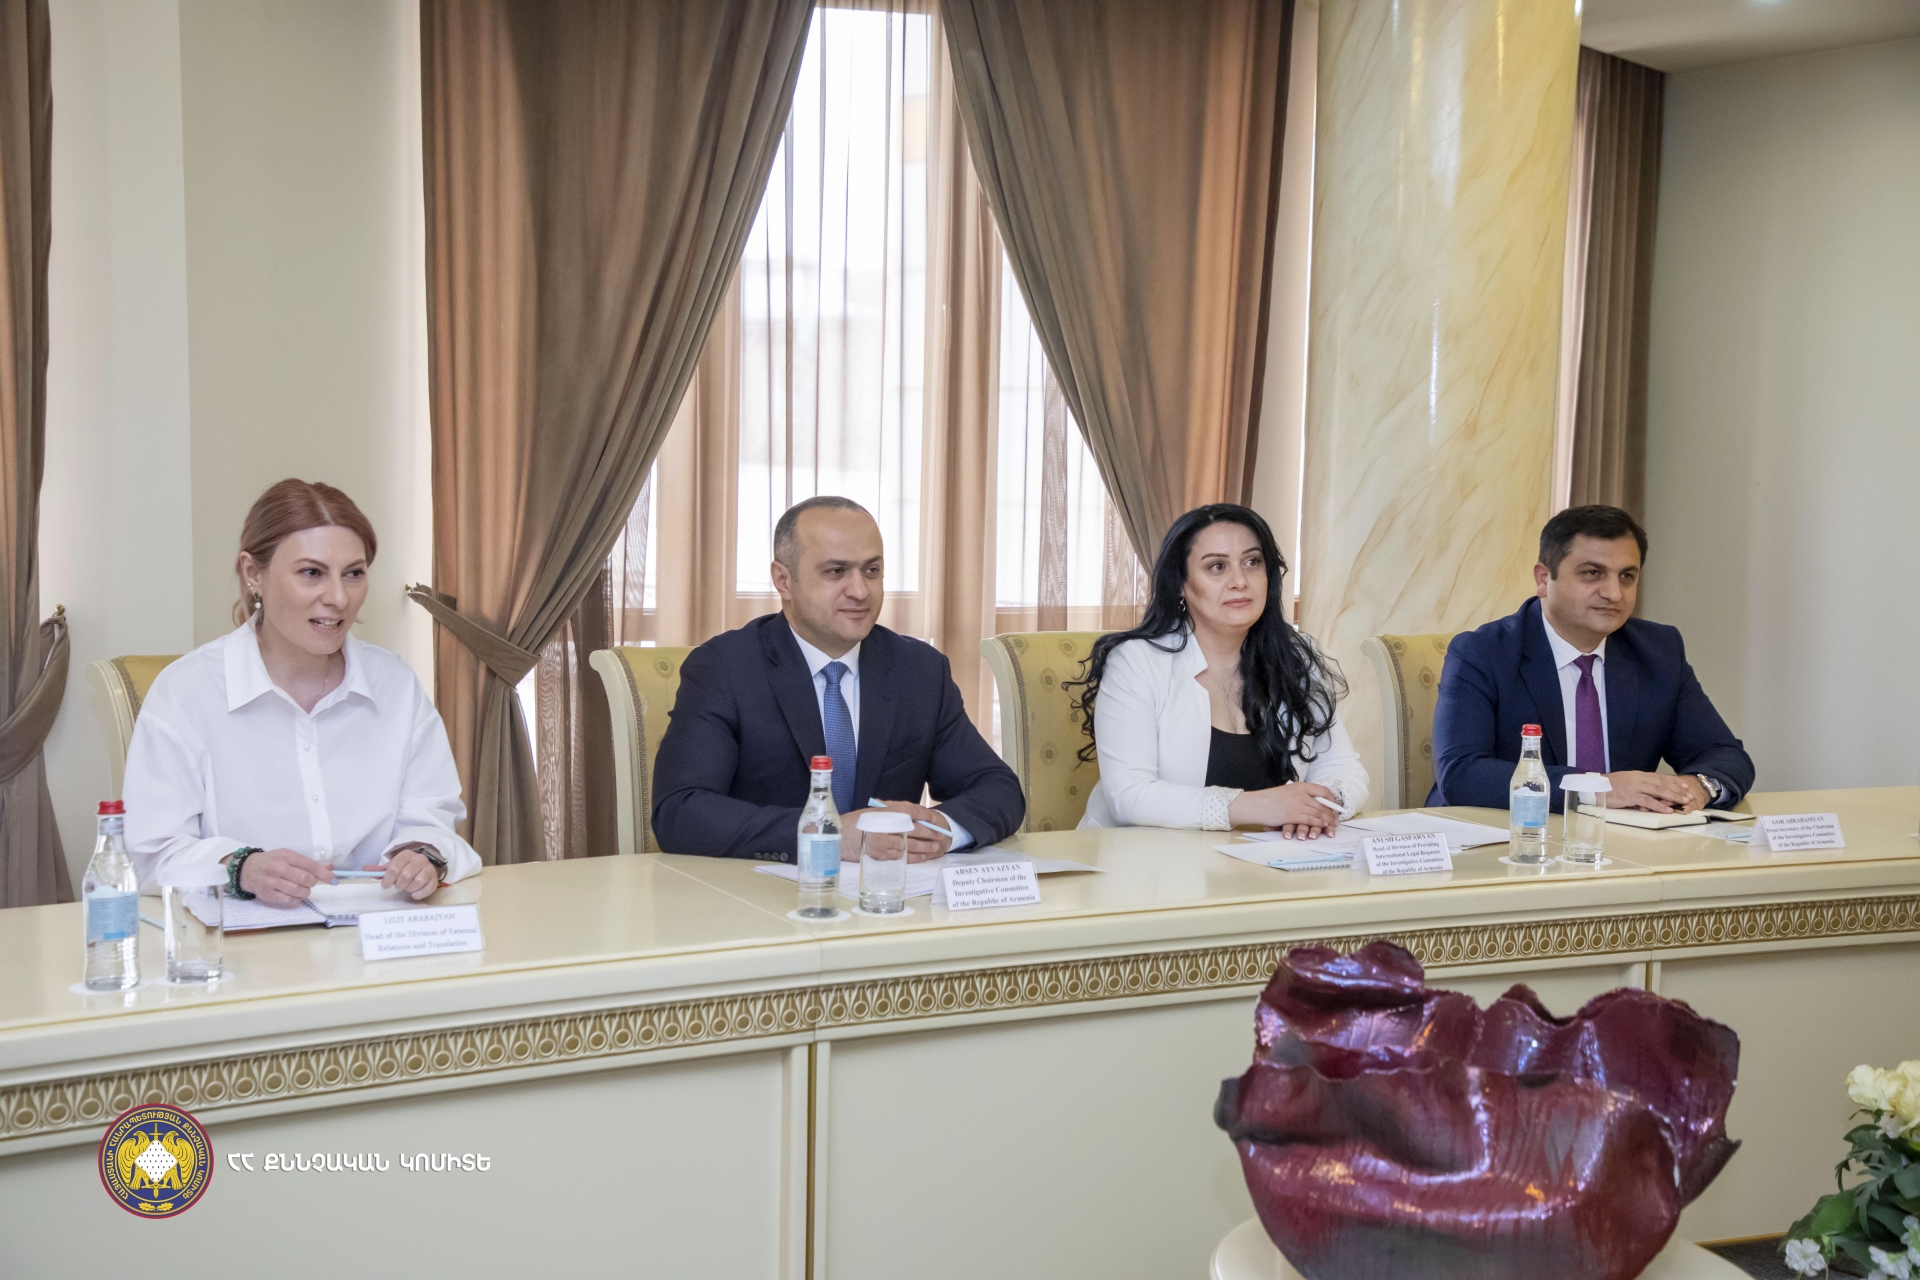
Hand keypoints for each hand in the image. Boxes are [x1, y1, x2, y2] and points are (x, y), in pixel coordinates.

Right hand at [237, 847, 333, 907]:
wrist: (246, 869)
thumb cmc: (272, 861)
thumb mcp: (288, 856)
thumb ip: (308, 863)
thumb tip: (330, 869)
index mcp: (286, 856)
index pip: (310, 865)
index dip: (324, 874)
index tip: (334, 880)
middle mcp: (278, 868)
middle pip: (305, 879)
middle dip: (312, 883)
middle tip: (309, 883)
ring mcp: (271, 882)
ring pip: (298, 891)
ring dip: (305, 892)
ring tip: (301, 889)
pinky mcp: (267, 894)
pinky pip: (288, 901)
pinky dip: (296, 900)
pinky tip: (295, 896)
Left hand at [376, 846, 441, 899]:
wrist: (425, 865)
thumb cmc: (406, 867)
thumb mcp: (393, 865)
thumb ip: (380, 869)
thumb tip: (365, 870)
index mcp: (407, 855)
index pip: (394, 868)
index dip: (388, 879)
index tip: (385, 885)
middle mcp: (419, 860)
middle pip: (405, 876)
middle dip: (399, 885)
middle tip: (398, 886)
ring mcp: (429, 869)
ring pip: (416, 882)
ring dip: (409, 889)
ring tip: (407, 888)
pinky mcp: (434, 879)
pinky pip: (426, 889)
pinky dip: (418, 894)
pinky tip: (414, 892)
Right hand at [841, 801, 952, 861]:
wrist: (838, 836)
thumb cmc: (857, 822)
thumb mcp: (875, 811)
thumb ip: (893, 812)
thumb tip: (914, 815)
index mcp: (887, 810)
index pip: (913, 811)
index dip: (927, 816)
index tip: (937, 821)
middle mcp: (887, 824)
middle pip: (915, 830)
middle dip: (930, 834)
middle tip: (941, 837)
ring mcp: (885, 841)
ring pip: (910, 845)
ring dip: (925, 848)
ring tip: (935, 848)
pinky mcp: (881, 854)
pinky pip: (901, 857)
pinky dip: (913, 858)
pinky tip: (921, 857)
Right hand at [1228, 782, 1342, 837]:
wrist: (1256, 805)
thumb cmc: (1269, 799)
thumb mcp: (1286, 791)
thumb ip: (1299, 795)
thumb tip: (1311, 801)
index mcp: (1300, 786)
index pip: (1322, 790)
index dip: (1331, 799)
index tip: (1333, 805)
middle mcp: (1301, 794)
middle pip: (1322, 804)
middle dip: (1331, 813)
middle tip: (1336, 820)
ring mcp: (1297, 804)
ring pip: (1319, 813)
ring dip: (1327, 820)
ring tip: (1333, 825)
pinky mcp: (1293, 815)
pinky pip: (1311, 819)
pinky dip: (1319, 823)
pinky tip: (1323, 826)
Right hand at [1605, 771, 1706, 812]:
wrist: (1594, 788)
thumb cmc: (1609, 787)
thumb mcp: (1626, 783)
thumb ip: (1638, 786)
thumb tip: (1649, 793)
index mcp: (1638, 775)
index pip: (1660, 777)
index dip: (1673, 781)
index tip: (1685, 785)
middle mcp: (1639, 779)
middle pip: (1662, 783)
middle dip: (1678, 789)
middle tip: (1690, 795)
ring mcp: (1635, 786)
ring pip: (1658, 790)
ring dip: (1673, 796)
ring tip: (1684, 801)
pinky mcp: (1630, 795)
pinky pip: (1648, 801)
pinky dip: (1659, 805)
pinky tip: (1668, 810)